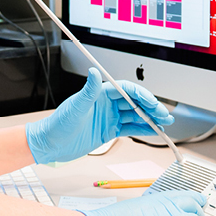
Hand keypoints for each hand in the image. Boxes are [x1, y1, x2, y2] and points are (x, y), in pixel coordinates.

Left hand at [26, 68, 172, 163]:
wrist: (50, 144)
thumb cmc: (58, 125)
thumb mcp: (75, 108)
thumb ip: (87, 91)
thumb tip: (93, 71)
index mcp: (99, 94)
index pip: (126, 90)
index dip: (141, 95)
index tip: (152, 102)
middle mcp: (106, 104)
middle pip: (134, 103)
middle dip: (151, 107)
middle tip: (164, 114)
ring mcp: (109, 117)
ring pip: (135, 116)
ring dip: (150, 118)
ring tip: (165, 122)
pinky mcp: (109, 131)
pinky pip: (130, 128)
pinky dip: (143, 130)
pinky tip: (154, 131)